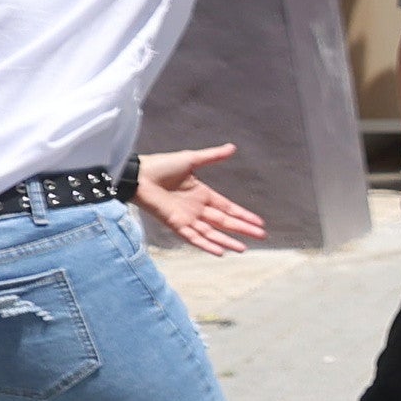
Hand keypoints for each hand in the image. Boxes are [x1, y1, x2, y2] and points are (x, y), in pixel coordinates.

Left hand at [136, 144, 267, 254]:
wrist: (138, 174)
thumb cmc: (161, 165)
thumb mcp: (191, 159)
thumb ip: (213, 157)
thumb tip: (232, 147)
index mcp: (202, 194)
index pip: (228, 208)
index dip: (243, 215)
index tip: (259, 222)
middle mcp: (197, 208)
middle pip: (225, 222)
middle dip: (243, 229)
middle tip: (262, 236)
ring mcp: (187, 218)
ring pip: (212, 233)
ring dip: (228, 241)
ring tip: (244, 249)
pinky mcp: (175, 223)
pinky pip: (193, 237)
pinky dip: (206, 244)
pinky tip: (220, 252)